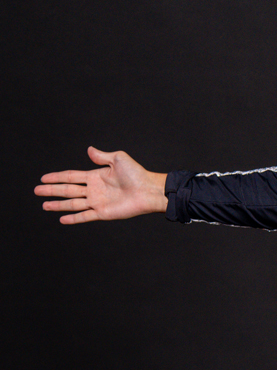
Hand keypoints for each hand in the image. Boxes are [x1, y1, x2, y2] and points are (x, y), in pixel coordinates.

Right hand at [35, 148, 168, 223]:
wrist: (148, 190)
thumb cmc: (136, 173)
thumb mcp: (118, 159)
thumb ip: (101, 156)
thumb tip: (89, 150)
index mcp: (95, 176)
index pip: (71, 177)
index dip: (57, 177)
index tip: (43, 178)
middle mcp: (94, 190)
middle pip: (67, 190)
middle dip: (51, 190)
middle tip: (36, 191)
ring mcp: (97, 202)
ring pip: (72, 204)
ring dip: (57, 205)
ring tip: (44, 205)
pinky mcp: (103, 213)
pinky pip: (84, 216)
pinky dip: (73, 218)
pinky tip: (62, 219)